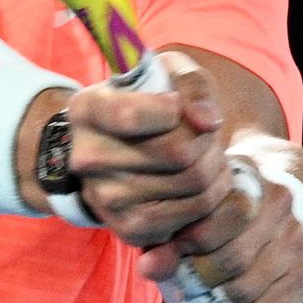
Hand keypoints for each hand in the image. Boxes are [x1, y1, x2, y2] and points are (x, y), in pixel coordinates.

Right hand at [66, 52, 233, 246]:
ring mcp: (105, 199)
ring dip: (215, 166)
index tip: (175, 104)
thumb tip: (208, 122)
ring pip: (193, 183)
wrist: (122, 148)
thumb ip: (192, 84)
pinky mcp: (130, 229)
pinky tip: (203, 179)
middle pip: (178, 152)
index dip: (172, 108)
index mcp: (86, 110)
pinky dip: (212, 194)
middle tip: (205, 133)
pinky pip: (194, 213)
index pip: (129, 116)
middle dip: (207, 139)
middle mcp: (87, 158)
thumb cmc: (150, 101)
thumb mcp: (167, 73)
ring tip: (206, 153)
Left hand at [139, 136, 302, 302]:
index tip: (173, 252)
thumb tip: (149, 268)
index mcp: (251, 180)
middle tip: (181, 286)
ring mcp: (298, 240)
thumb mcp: (189, 211)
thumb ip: (165, 235)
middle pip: (234, 258)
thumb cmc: (216, 209)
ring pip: (247, 288)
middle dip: (199, 278)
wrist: (269, 204)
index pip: (219, 217)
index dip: (189, 242)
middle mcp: (282, 205)